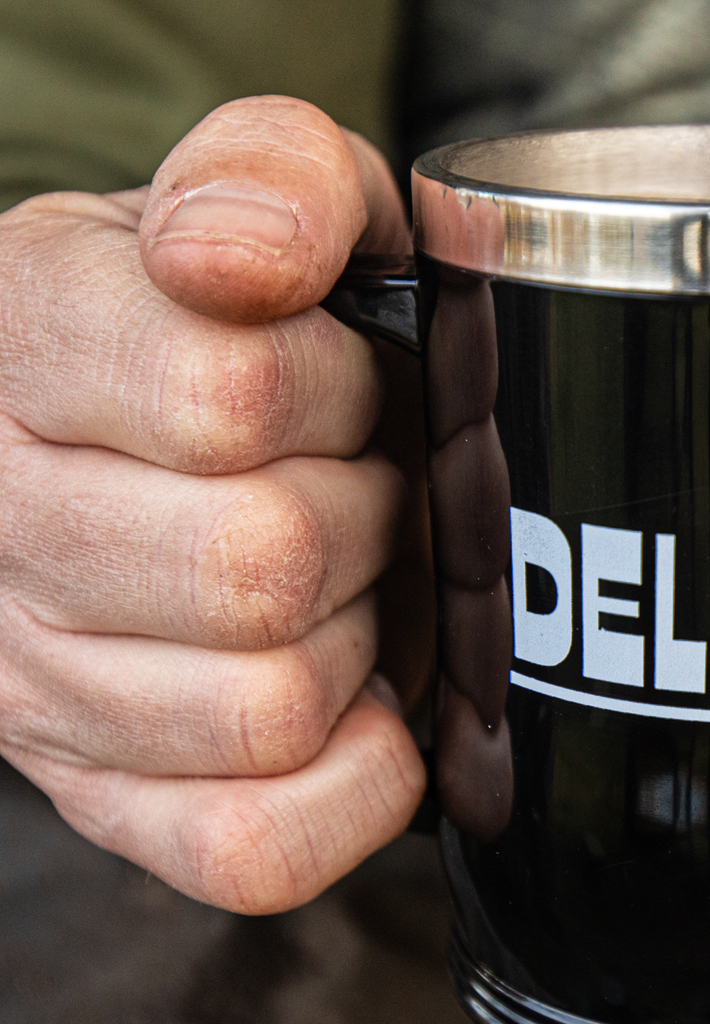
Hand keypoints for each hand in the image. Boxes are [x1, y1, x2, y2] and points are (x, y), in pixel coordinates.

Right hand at [0, 96, 425, 911]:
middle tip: (353, 482)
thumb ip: (272, 177)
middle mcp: (1, 521)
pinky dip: (351, 786)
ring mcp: (38, 684)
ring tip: (337, 579)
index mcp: (23, 339)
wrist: (135, 437)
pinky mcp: (109, 799)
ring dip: (352, 638)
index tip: (338, 377)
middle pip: (260, 567)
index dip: (337, 392)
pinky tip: (358, 702)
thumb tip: (243, 260)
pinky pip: (251, 846)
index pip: (226, 396)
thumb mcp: (264, 202)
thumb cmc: (233, 327)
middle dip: (360, 515)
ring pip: (265, 708)